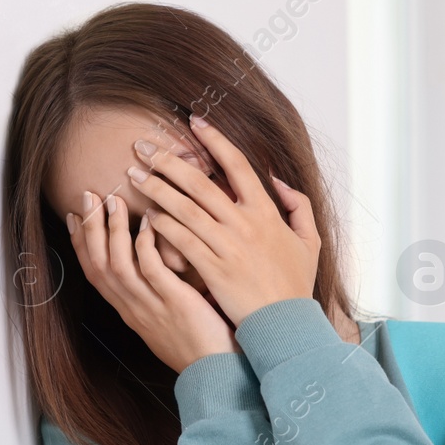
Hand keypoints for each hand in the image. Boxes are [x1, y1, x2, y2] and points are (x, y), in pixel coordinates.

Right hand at [65, 191, 235, 373]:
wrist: (218, 373)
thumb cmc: (201, 345)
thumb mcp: (167, 318)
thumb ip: (156, 293)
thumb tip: (153, 267)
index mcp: (129, 310)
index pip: (94, 272)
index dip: (80, 242)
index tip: (74, 215)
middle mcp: (133, 308)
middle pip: (97, 263)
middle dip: (89, 227)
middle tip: (88, 196)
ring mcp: (152, 306)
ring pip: (117, 264)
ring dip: (112, 230)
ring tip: (112, 200)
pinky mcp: (175, 304)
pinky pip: (152, 269)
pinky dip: (145, 245)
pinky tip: (148, 223)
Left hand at [126, 114, 320, 324]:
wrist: (286, 323)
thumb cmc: (295, 284)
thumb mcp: (310, 242)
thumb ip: (298, 207)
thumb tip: (278, 180)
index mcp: (267, 213)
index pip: (238, 165)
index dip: (215, 140)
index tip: (194, 121)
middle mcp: (245, 225)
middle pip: (201, 183)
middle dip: (169, 161)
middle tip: (143, 147)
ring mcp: (228, 247)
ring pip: (184, 209)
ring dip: (156, 189)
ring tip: (134, 176)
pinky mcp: (213, 269)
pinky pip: (181, 241)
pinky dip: (162, 226)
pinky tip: (146, 216)